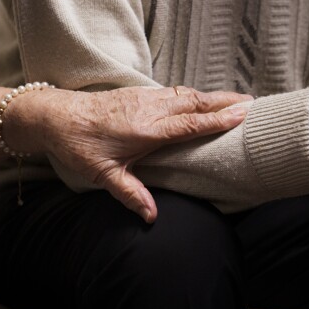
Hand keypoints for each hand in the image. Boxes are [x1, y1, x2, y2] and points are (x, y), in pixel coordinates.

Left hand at [25, 86, 251, 222]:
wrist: (55, 115)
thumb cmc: (78, 144)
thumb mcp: (101, 174)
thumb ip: (130, 193)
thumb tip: (151, 217)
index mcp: (145, 129)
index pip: (189, 123)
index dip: (217, 119)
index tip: (243, 114)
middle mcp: (149, 109)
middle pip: (194, 102)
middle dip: (224, 101)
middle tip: (254, 104)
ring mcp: (143, 98)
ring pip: (184, 94)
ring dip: (211, 96)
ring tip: (235, 99)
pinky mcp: (137, 93)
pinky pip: (172, 92)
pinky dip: (192, 94)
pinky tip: (200, 99)